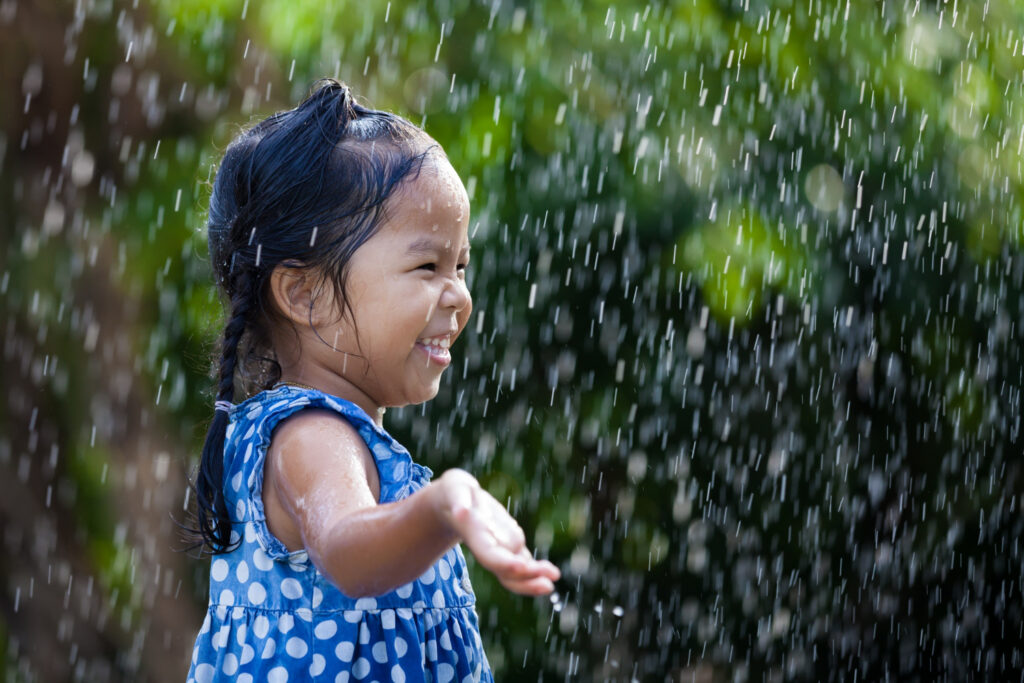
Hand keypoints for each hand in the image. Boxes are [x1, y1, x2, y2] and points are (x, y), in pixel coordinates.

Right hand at [434, 469, 559, 594]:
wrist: (452, 505)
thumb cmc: (454, 493)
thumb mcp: (454, 488)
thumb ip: (457, 497)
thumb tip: (461, 511)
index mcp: (474, 534)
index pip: (489, 554)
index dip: (504, 562)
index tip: (521, 566)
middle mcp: (486, 547)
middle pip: (505, 568)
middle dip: (525, 576)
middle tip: (549, 583)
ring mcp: (498, 548)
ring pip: (515, 571)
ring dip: (534, 577)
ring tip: (554, 577)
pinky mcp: (508, 545)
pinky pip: (522, 562)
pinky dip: (536, 570)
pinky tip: (552, 573)